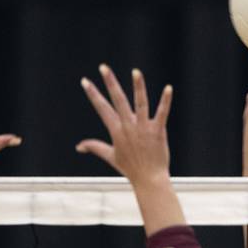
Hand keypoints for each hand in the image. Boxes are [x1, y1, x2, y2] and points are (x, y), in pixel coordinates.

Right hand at [77, 65, 171, 186]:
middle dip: (110, 83)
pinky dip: (165, 101)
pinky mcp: (157, 131)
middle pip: (118, 100)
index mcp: (116, 131)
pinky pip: (161, 113)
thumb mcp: (110, 156)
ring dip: (138, 87)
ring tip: (135, 72)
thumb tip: (79, 146)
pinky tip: (168, 89)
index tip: (85, 81)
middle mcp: (128, 127)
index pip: (102, 108)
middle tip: (103, 67)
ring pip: (140, 103)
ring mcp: (143, 128)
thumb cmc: (131, 169)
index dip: (93, 94)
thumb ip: (95, 147)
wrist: (149, 179)